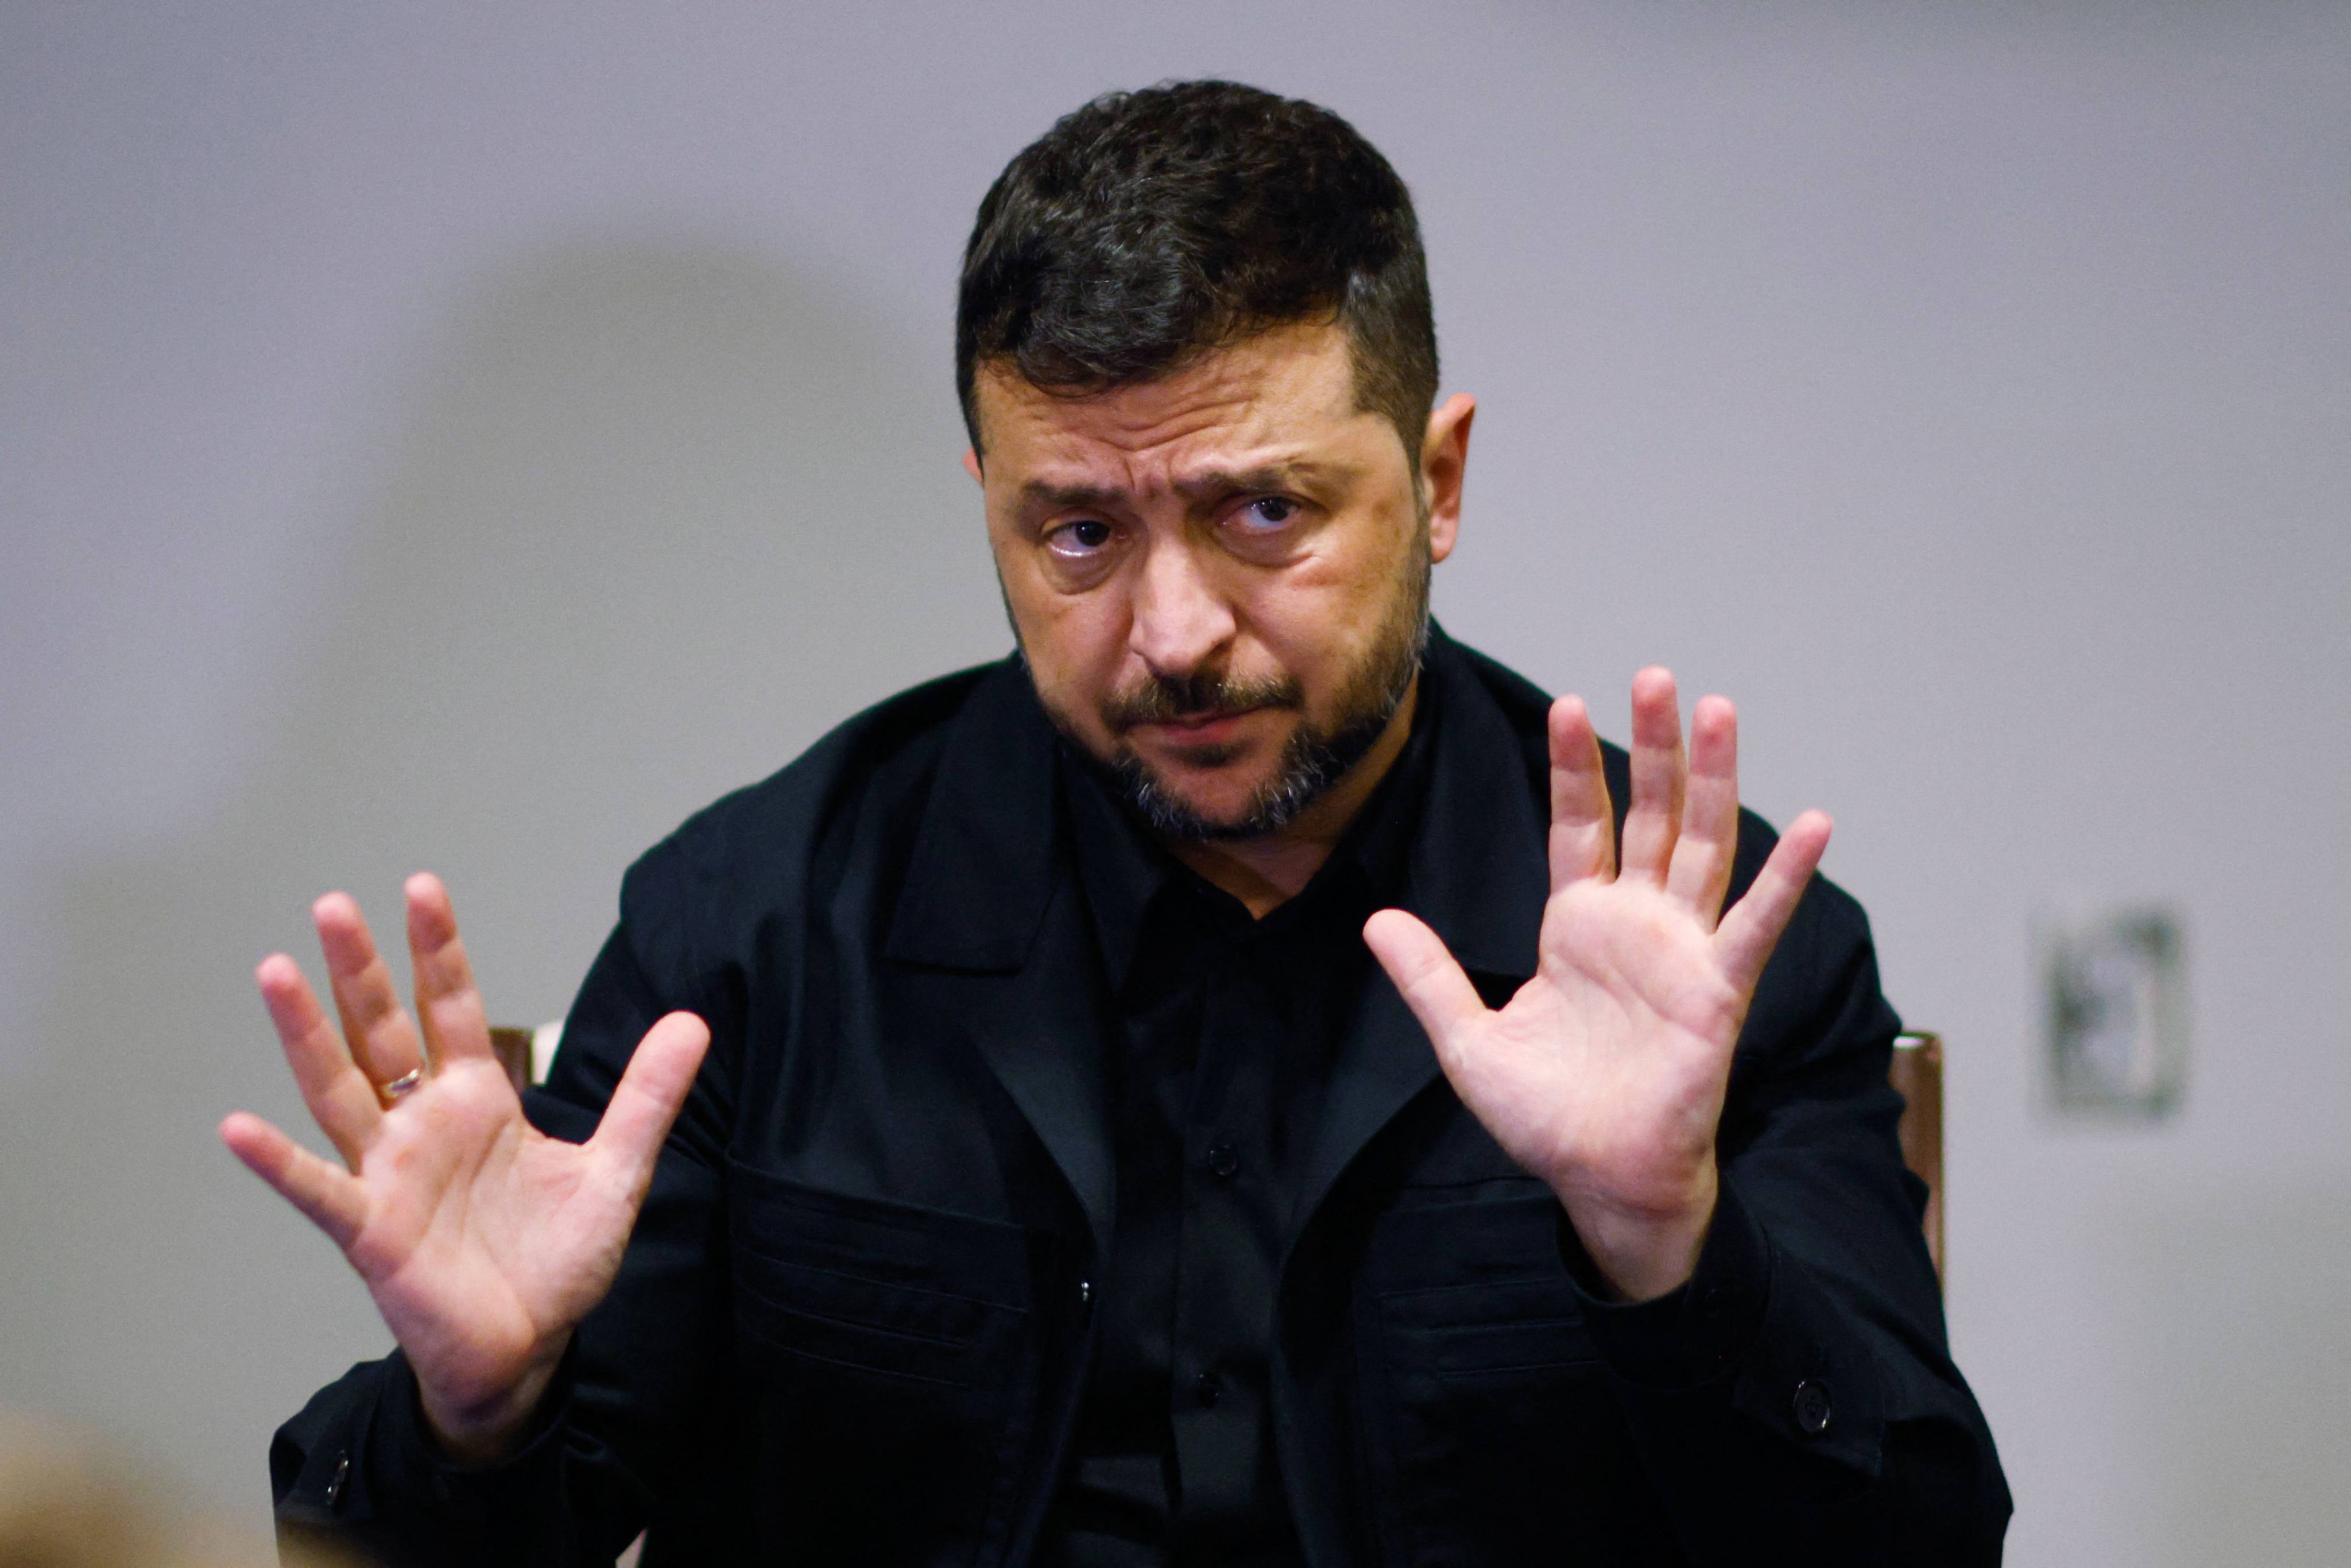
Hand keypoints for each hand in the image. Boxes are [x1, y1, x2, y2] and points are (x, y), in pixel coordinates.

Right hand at [219, 874, 708, 1460]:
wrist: (530, 1348)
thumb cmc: (556, 1260)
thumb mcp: (616, 1169)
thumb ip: (647, 1095)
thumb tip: (693, 1021)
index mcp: (478, 1102)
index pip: (452, 1008)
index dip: (437, 951)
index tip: (421, 887)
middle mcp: (424, 1126)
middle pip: (383, 1032)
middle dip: (359, 970)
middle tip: (333, 904)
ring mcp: (390, 1174)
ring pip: (338, 1090)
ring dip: (305, 1034)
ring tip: (274, 971)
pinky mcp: (372, 1232)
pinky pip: (318, 1190)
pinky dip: (278, 1162)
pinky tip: (239, 1127)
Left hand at [1365, 669, 1828, 1300]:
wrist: (1596, 1178)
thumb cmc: (1545, 1115)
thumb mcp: (1467, 1040)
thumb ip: (1428, 976)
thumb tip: (1376, 921)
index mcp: (1578, 926)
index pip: (1581, 826)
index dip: (1577, 768)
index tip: (1569, 704)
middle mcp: (1636, 924)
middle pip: (1651, 815)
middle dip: (1653, 747)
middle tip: (1656, 676)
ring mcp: (1682, 950)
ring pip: (1704, 845)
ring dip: (1713, 779)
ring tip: (1718, 709)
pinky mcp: (1718, 989)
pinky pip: (1756, 923)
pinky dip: (1786, 874)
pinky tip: (1812, 823)